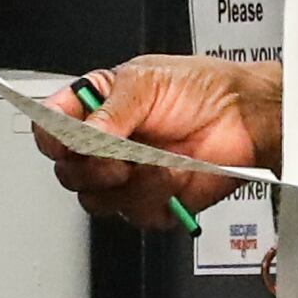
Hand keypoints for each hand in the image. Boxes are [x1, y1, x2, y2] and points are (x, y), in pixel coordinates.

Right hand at [35, 56, 280, 231]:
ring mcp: (127, 177)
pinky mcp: (152, 202)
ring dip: (132, 184)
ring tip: (161, 162)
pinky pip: (136, 215)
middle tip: (120, 155)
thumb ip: (110, 110)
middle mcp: (106, 145)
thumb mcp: (148, 81)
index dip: (53, 140)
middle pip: (69, 174)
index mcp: (96, 108)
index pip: (51, 130)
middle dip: (94, 168)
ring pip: (99, 201)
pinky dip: (157, 198)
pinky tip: (177, 176)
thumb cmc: (202, 88)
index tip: (71, 142)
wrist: (246, 118)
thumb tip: (84, 134)